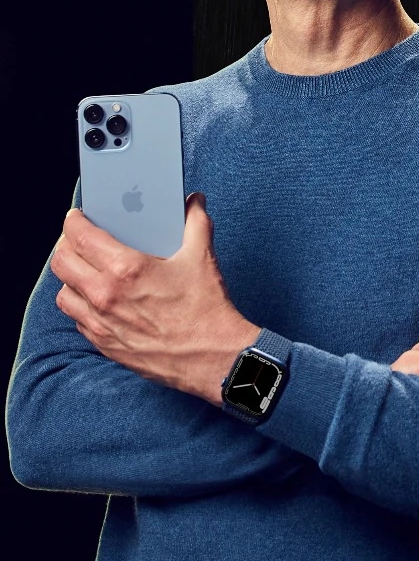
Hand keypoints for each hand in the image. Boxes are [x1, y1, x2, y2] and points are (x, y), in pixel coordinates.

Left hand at [50, 195, 257, 406]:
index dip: (73, 222)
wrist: (214, 359)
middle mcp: (105, 296)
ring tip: (85, 271)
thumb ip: (195, 222)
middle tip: (78, 241)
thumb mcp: (203, 258)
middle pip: (62, 263)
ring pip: (63, 293)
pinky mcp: (105, 345)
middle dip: (66, 246)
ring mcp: (102, 323)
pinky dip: (81, 306)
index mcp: (126, 269)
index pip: (80, 237)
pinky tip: (97, 300)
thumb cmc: (207, 310)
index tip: (77, 217)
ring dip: (70, 278)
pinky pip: (77, 320)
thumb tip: (194, 202)